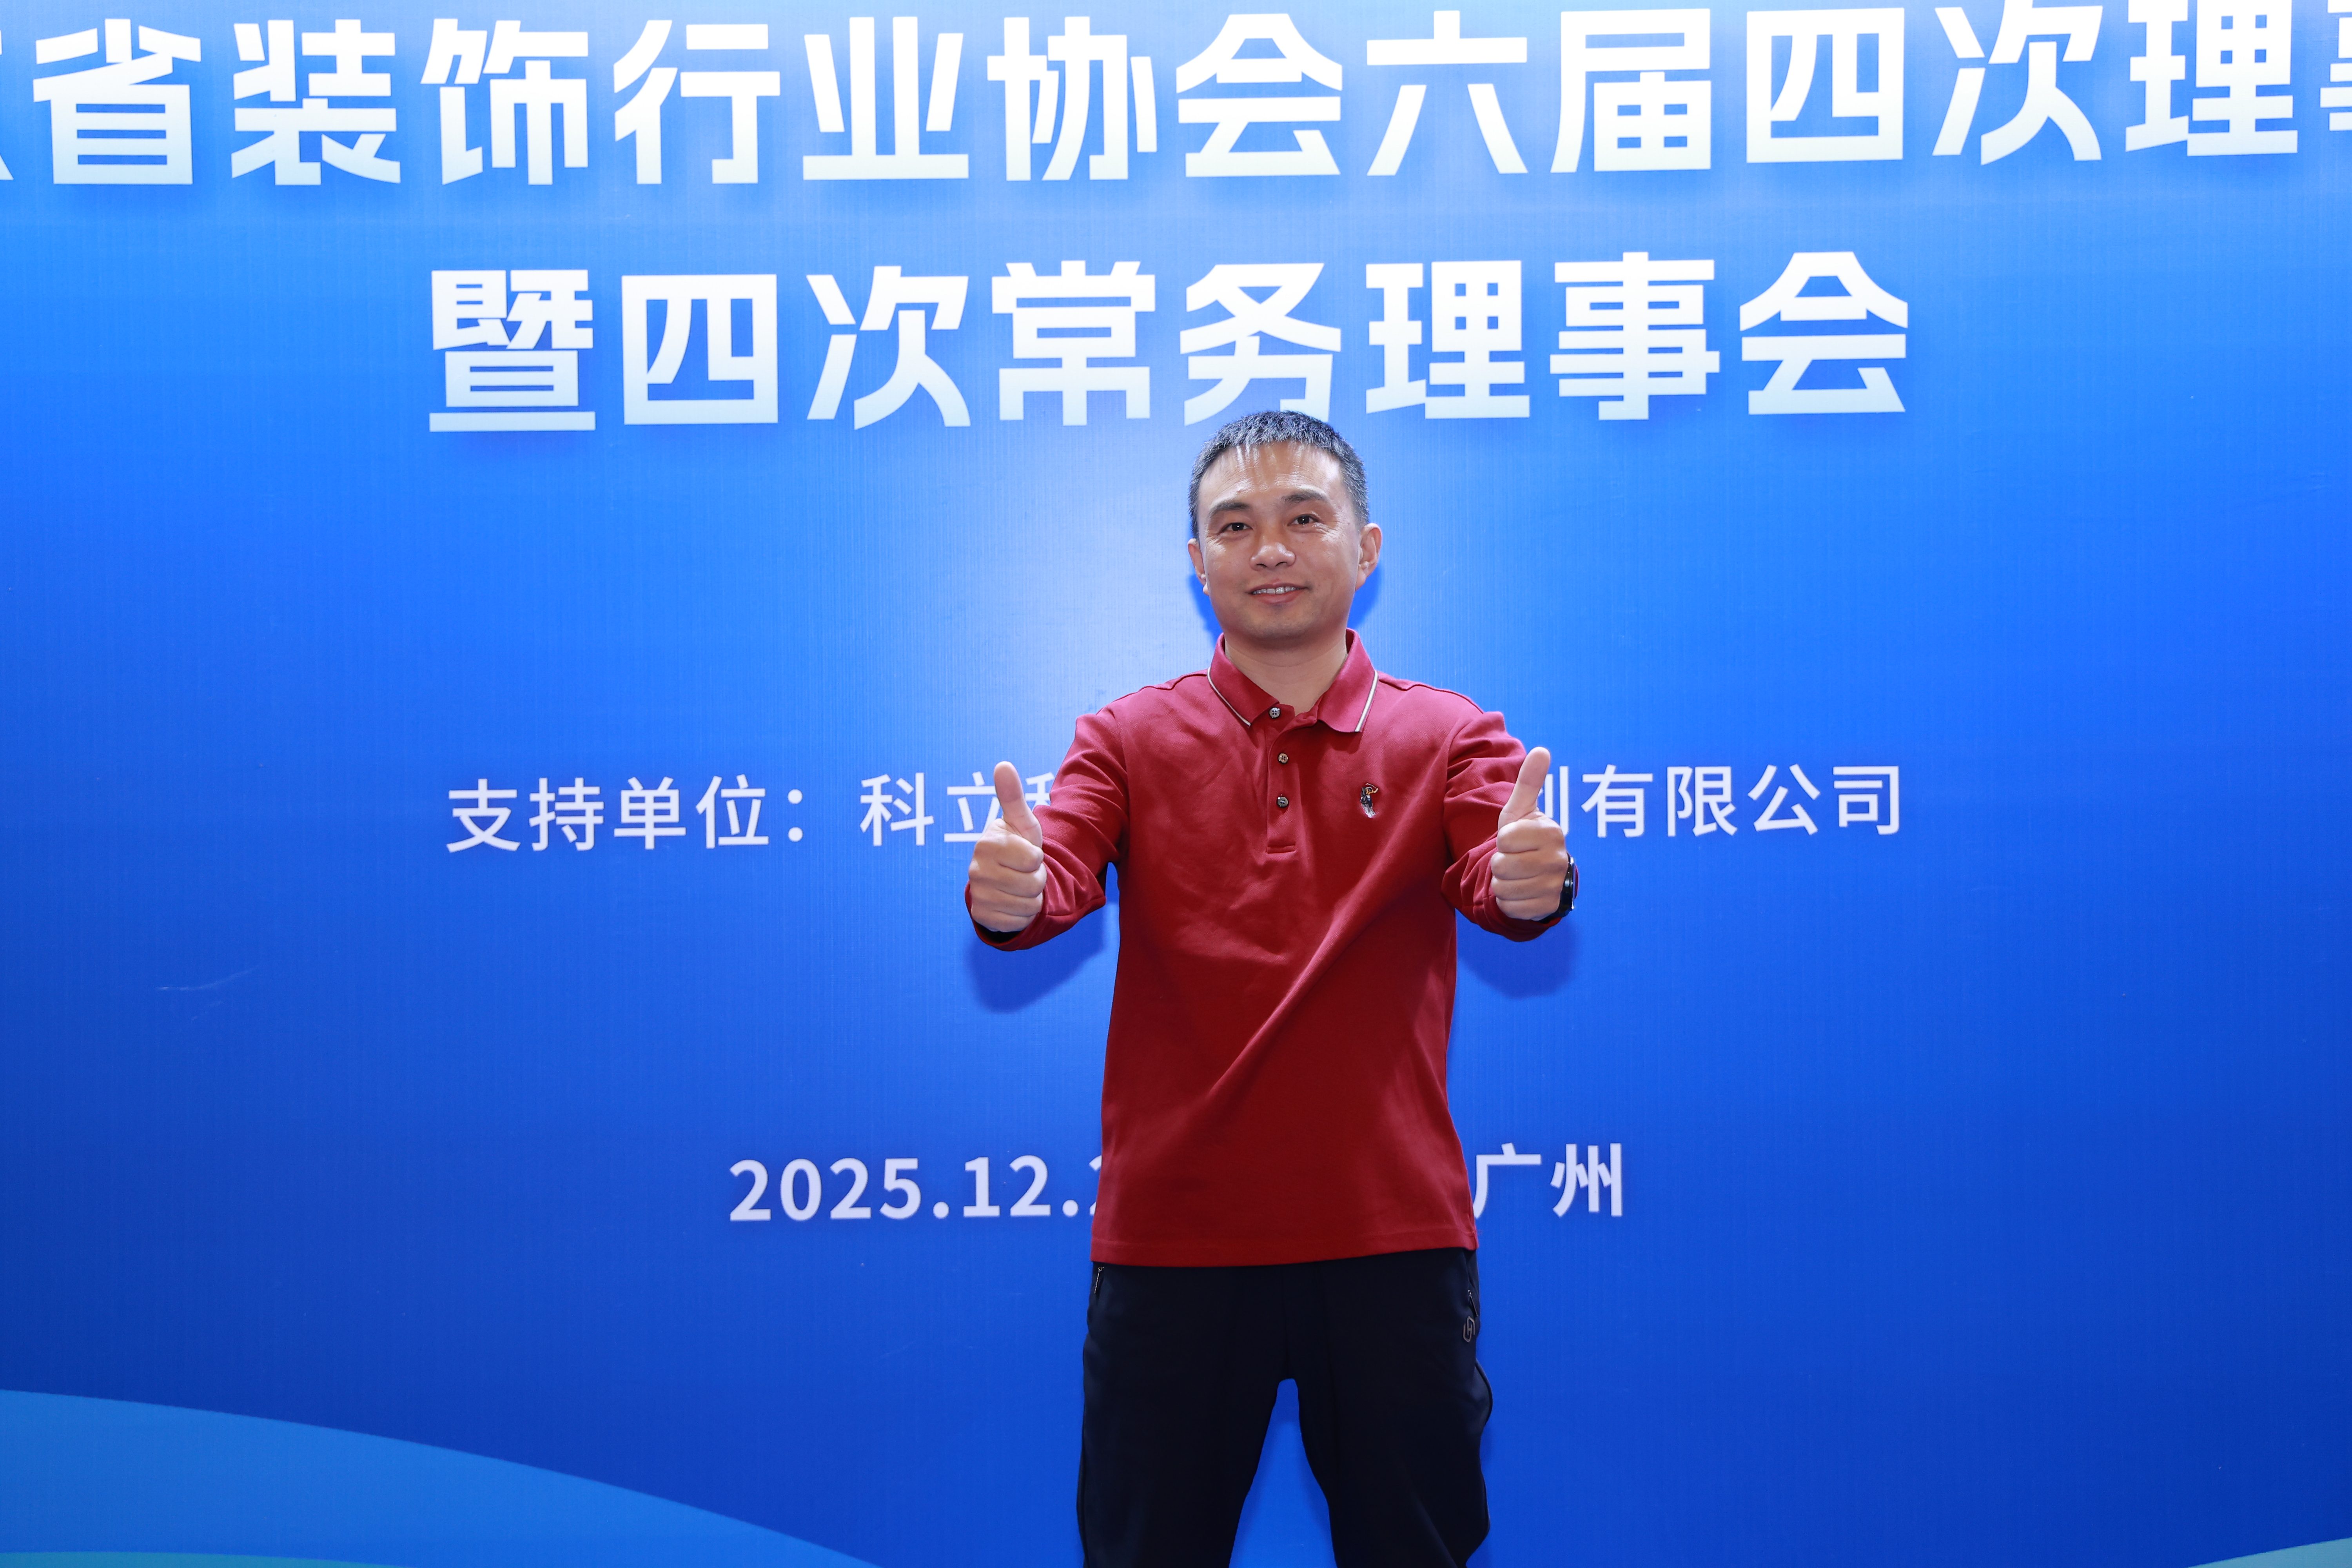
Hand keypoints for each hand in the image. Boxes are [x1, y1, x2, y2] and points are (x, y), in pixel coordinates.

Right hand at [966, 761, 1045, 934]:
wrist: (1003, 879)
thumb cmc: (1017, 847)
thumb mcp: (1021, 823)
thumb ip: (1013, 797)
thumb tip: (1003, 764)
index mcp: (987, 843)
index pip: (1033, 859)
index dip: (1037, 859)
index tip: (1027, 855)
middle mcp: (976, 869)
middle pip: (1032, 883)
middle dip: (1037, 880)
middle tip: (1025, 873)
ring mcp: (977, 894)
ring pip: (1028, 904)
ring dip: (1032, 898)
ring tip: (1020, 886)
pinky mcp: (981, 915)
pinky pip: (1017, 921)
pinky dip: (1022, 915)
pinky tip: (1013, 903)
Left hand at [1492, 747, 1569, 920]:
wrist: (1538, 874)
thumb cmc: (1524, 838)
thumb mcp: (1521, 811)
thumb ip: (1529, 782)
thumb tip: (1542, 750)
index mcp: (1551, 831)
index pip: (1504, 839)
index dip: (1502, 841)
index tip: (1514, 840)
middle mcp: (1558, 859)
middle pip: (1502, 865)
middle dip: (1499, 864)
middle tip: (1514, 859)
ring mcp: (1555, 885)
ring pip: (1504, 888)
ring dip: (1502, 883)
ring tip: (1516, 875)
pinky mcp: (1548, 908)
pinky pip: (1511, 907)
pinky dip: (1509, 902)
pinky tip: (1521, 892)